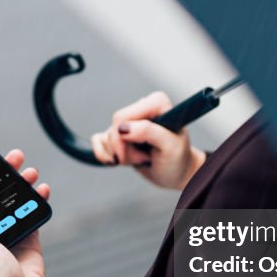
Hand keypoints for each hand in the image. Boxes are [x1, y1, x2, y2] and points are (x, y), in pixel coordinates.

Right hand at [90, 91, 205, 189]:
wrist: (176, 173)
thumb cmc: (178, 158)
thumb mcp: (171, 146)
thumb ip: (149, 132)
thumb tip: (123, 128)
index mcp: (156, 103)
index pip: (123, 116)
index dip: (122, 139)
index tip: (134, 157)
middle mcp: (141, 107)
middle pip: (114, 127)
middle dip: (124, 150)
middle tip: (143, 158)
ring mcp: (129, 121)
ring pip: (107, 137)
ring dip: (121, 156)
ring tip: (142, 158)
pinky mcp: (118, 133)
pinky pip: (97, 140)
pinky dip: (104, 155)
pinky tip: (119, 162)